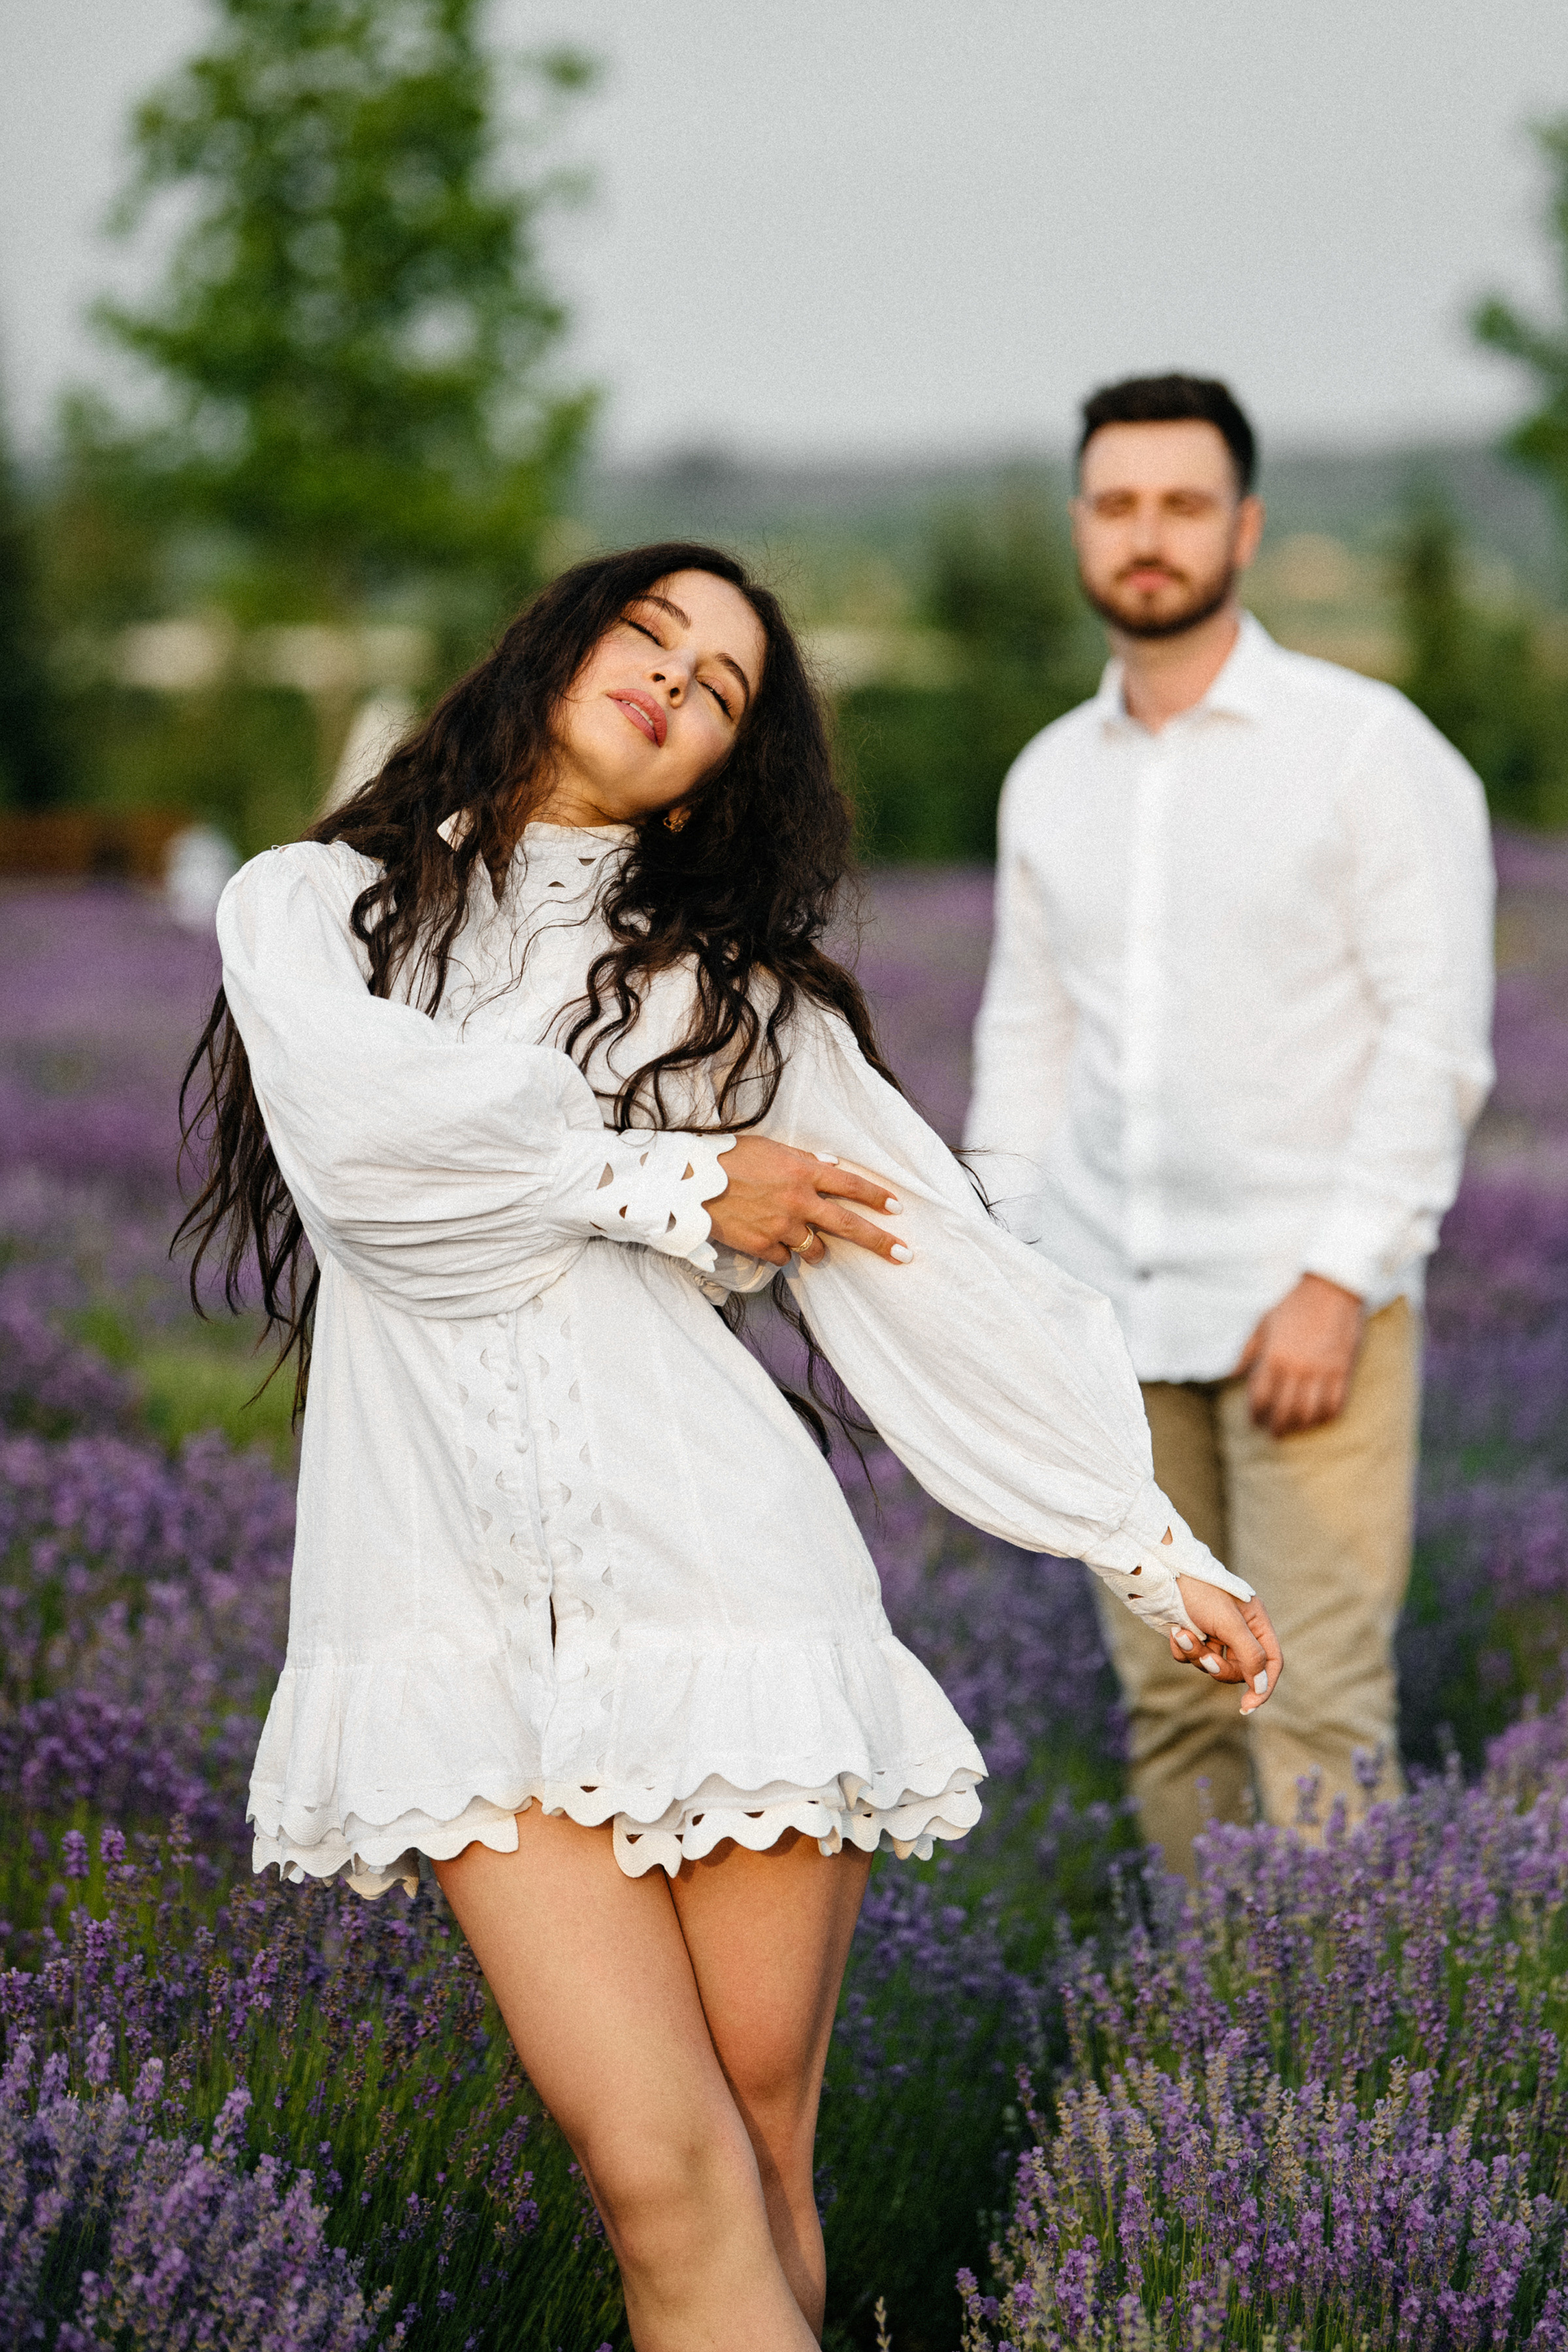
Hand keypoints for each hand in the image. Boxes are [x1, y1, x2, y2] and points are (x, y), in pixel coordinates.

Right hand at [704, 1136, 908, 1268]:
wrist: (688, 1181)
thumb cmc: (726, 1158)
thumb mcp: (769, 1149)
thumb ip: (802, 1160)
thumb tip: (829, 1165)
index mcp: (802, 1172)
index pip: (850, 1185)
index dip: (876, 1197)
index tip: (896, 1209)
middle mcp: (798, 1201)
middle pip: (849, 1225)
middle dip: (880, 1241)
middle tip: (903, 1254)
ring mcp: (781, 1226)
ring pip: (814, 1249)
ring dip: (815, 1248)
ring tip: (805, 1242)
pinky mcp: (761, 1245)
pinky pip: (782, 1258)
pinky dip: (780, 1252)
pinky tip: (766, 1240)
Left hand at [1169, 1576, 1282, 1713]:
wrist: (1163, 1574)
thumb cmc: (1201, 1591)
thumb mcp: (1229, 1623)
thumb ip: (1249, 1654)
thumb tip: (1262, 1685)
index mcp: (1256, 1622)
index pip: (1271, 1661)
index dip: (1263, 1686)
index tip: (1248, 1706)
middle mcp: (1239, 1630)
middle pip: (1240, 1669)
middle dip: (1219, 1667)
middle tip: (1206, 1658)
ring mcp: (1215, 1634)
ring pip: (1212, 1665)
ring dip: (1196, 1655)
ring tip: (1182, 1633)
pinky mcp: (1194, 1636)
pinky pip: (1191, 1658)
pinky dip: (1182, 1649)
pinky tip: (1175, 1631)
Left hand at [1235, 1273, 1364, 1436]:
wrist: (1332, 1287)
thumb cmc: (1294, 1304)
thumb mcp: (1263, 1322)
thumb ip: (1247, 1351)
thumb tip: (1231, 1375)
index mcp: (1273, 1356)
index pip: (1260, 1397)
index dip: (1255, 1414)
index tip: (1255, 1420)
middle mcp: (1296, 1368)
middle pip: (1284, 1411)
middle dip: (1276, 1426)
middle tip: (1273, 1432)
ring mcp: (1322, 1371)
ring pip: (1309, 1413)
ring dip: (1300, 1425)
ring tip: (1295, 1428)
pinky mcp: (1343, 1370)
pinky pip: (1335, 1404)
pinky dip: (1326, 1416)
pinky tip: (1319, 1418)